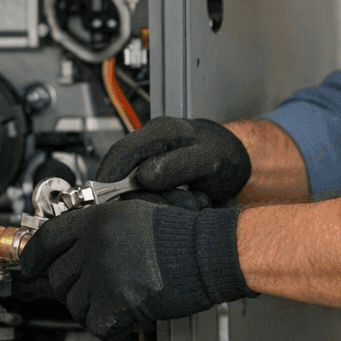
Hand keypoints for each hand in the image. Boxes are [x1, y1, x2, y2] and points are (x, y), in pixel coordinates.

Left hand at [18, 199, 252, 340]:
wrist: (207, 252)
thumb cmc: (180, 233)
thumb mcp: (132, 212)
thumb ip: (98, 225)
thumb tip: (72, 243)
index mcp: (96, 221)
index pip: (45, 241)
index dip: (34, 257)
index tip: (31, 266)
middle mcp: (94, 246)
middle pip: (58, 277)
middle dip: (72, 285)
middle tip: (93, 286)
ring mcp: (104, 276)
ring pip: (74, 304)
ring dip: (91, 305)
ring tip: (116, 297)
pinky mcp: (117, 303)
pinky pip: (95, 323)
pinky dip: (109, 323)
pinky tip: (125, 312)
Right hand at [95, 116, 251, 206]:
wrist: (235, 162)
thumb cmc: (223, 155)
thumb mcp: (206, 159)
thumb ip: (177, 165)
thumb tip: (144, 176)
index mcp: (159, 132)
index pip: (121, 153)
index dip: (109, 177)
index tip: (105, 201)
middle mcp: (150, 147)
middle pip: (126, 178)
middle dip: (149, 199)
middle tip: (182, 204)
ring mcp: (150, 164)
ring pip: (139, 193)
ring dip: (163, 205)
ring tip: (193, 202)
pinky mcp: (155, 181)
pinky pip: (149, 199)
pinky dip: (167, 207)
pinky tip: (189, 202)